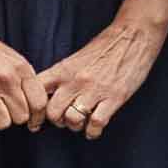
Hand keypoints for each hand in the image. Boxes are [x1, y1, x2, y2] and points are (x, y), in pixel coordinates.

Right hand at [0, 8, 55, 132]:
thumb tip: (35, 107)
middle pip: (21, 117)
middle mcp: (5, 78)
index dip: (37, 116)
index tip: (32, 119)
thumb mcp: (11, 58)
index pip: (39, 103)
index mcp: (20, 68)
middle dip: (13, 115)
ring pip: (2, 123)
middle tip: (4, 106)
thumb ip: (24, 80)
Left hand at [33, 11, 165, 136]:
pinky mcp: (114, 98)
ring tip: (81, 122)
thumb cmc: (105, 47)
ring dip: (75, 126)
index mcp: (64, 70)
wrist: (133, 36)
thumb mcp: (76, 58)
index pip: (37, 91)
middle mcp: (75, 81)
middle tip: (64, 119)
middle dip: (57, 120)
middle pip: (52, 112)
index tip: (38, 115)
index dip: (34, 107)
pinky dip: (93, 131)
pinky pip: (96, 124)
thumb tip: (49, 94)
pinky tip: (94, 128)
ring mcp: (94, 90)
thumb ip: (62, 75)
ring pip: (72, 120)